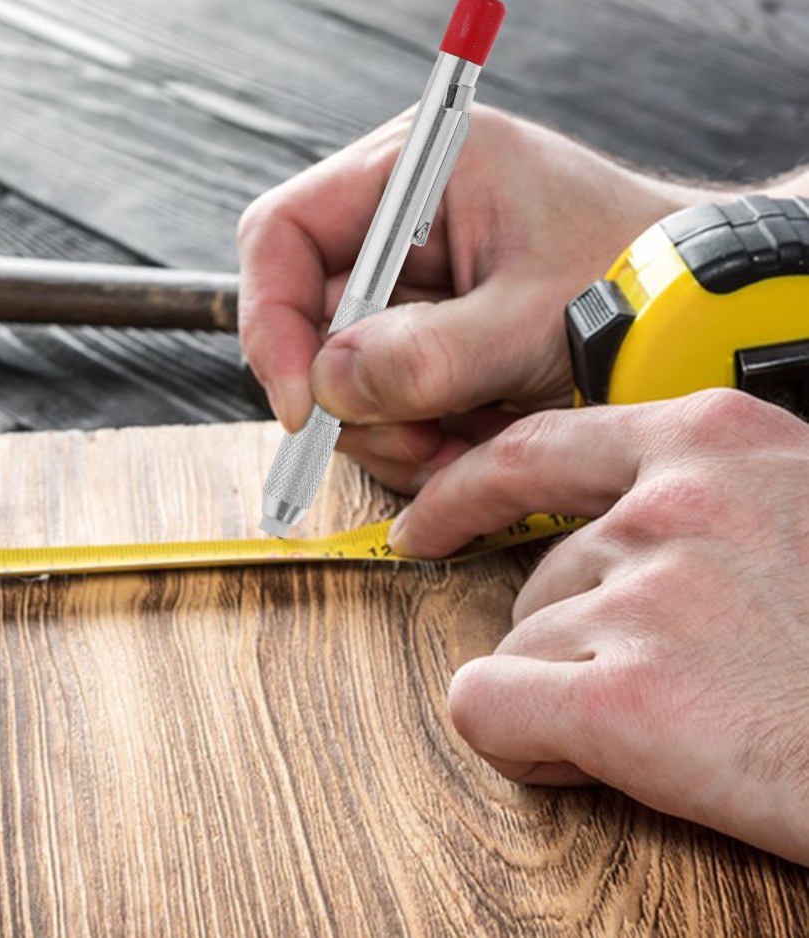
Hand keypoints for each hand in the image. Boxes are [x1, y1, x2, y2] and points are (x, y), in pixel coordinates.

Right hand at [238, 105, 725, 492]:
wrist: (698, 315)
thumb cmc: (638, 281)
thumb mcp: (534, 319)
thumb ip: (429, 355)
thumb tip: (327, 388)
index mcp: (419, 170)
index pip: (284, 233)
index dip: (275, 321)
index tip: (301, 405)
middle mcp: (400, 224)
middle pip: (310, 319)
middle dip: (351, 398)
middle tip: (414, 440)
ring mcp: (412, 287)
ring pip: (343, 375)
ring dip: (390, 428)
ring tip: (462, 442)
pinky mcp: (426, 337)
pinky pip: (383, 400)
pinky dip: (417, 437)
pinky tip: (471, 440)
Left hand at [389, 389, 808, 864]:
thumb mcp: (803, 509)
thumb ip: (712, 501)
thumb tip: (620, 529)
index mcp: (714, 445)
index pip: (537, 446)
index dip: (465, 489)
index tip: (426, 521)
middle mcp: (668, 509)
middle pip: (539, 573)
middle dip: (574, 632)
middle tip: (659, 674)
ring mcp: (644, 600)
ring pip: (522, 644)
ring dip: (569, 689)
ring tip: (675, 716)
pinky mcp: (626, 702)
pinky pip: (491, 706)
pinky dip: (523, 739)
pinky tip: (594, 752)